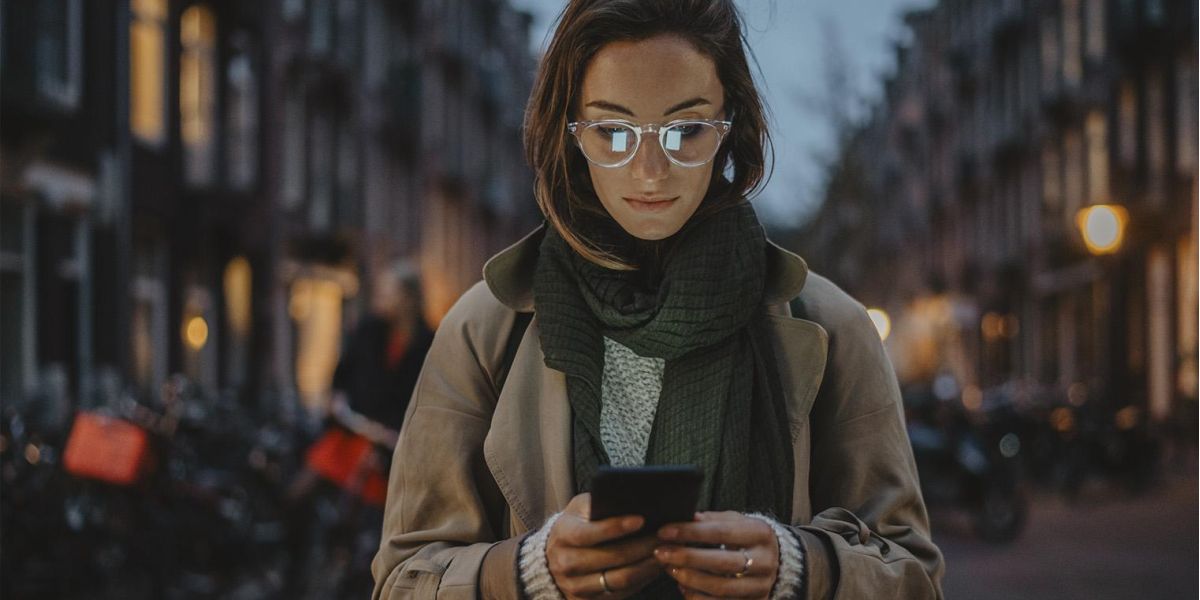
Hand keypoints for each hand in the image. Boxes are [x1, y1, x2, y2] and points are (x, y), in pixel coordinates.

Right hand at [546, 493, 663, 598]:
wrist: (553, 558)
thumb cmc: (575, 525)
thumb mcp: (580, 509)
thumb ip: (599, 503)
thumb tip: (632, 499)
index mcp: (564, 535)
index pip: (590, 533)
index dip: (617, 526)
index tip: (641, 519)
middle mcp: (566, 563)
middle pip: (612, 557)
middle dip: (643, 546)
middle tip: (665, 535)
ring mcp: (576, 586)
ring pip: (620, 579)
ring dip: (647, 565)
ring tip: (665, 551)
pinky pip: (622, 592)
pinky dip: (642, 579)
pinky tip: (654, 566)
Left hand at [654, 511, 779, 599]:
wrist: (773, 560)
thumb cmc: (744, 537)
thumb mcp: (734, 521)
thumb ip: (711, 520)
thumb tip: (686, 518)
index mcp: (760, 533)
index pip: (721, 531)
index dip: (690, 532)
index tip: (664, 532)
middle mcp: (765, 561)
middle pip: (722, 562)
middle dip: (687, 558)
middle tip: (661, 553)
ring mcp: (761, 585)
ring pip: (721, 587)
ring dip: (690, 579)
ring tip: (669, 569)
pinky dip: (697, 597)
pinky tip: (682, 587)